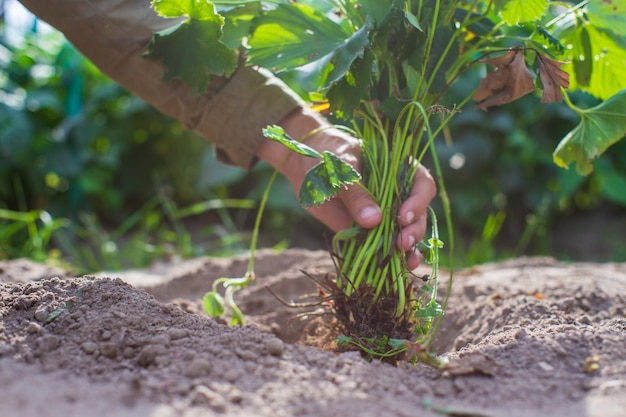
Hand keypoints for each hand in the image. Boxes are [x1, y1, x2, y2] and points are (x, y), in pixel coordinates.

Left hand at [256, 108, 436, 269]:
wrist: (306, 168)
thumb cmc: (327, 158)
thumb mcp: (340, 170)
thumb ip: (356, 194)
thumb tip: (374, 221)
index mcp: (399, 171)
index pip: (422, 185)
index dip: (418, 201)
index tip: (402, 216)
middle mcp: (398, 194)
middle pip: (418, 213)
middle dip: (414, 230)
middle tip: (401, 243)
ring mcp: (386, 214)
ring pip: (407, 232)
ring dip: (409, 248)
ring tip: (405, 262)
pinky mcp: (370, 231)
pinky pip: (385, 246)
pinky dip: (392, 259)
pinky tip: (399, 269)